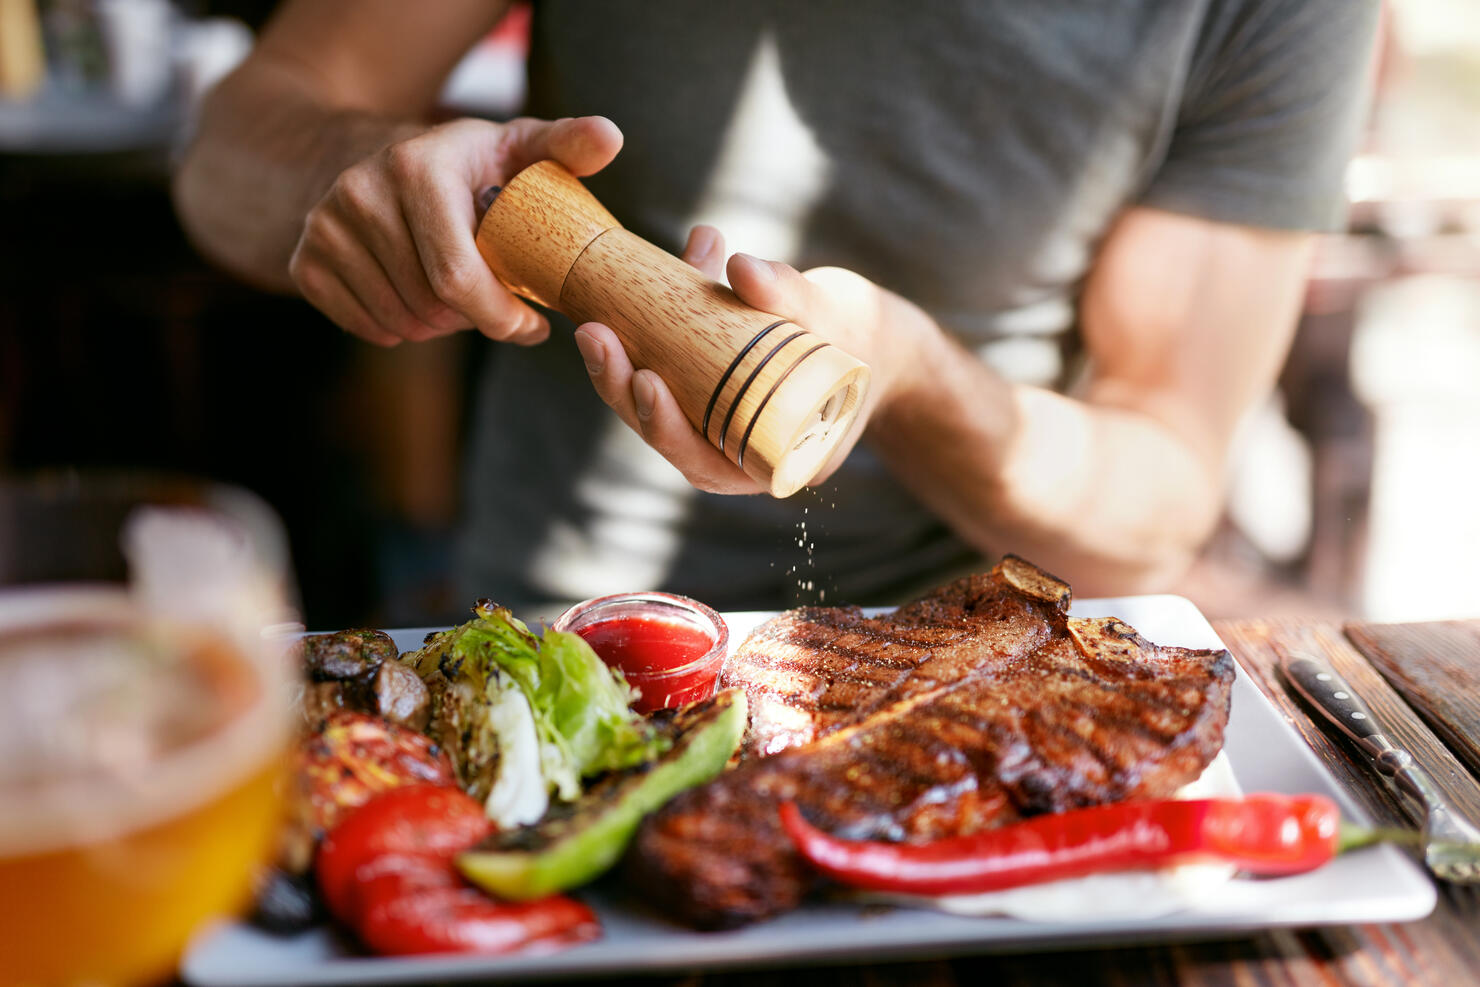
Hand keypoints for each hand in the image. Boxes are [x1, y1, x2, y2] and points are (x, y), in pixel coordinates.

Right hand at [289, 116, 621, 346]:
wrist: (363, 155)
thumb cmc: (463, 165)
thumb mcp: (515, 146)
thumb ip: (565, 146)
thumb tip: (610, 138)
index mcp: (419, 167)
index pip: (457, 278)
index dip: (501, 316)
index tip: (532, 325)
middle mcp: (361, 192)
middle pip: (432, 307)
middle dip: (474, 318)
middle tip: (492, 301)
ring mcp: (325, 226)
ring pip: (401, 323)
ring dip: (439, 326)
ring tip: (455, 294)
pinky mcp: (305, 259)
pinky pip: (366, 327)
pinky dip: (398, 328)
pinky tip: (415, 296)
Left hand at [573, 227, 932, 493]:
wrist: (879, 340)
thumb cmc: (868, 338)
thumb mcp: (839, 318)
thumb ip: (791, 295)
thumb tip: (738, 266)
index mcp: (772, 462)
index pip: (704, 462)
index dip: (667, 428)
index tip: (646, 379)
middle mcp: (735, 452)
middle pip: (664, 435)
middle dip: (621, 388)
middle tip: (595, 335)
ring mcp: (716, 422)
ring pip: (654, 408)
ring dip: (616, 368)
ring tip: (591, 322)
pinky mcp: (704, 389)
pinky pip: (663, 375)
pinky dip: (640, 341)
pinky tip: (611, 304)